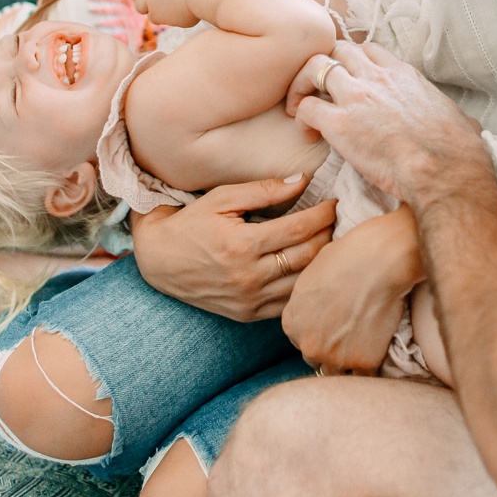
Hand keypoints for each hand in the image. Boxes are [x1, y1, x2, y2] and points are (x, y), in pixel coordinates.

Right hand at [132, 176, 336, 320]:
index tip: (335, 203)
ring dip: (323, 263)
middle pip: (307, 257)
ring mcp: (249, 300)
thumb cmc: (192, 222)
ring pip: (303, 284)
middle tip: (337, 221)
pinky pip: (289, 304)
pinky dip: (305, 286)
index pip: (299, 230)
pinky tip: (312, 269)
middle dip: (329, 236)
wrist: (159, 261)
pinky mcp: (248, 315)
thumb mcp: (222, 198)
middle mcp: (248, 277)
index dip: (323, 215)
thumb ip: (264, 190)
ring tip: (331, 243)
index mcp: (242, 245)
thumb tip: (302, 180)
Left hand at [281, 205, 422, 374]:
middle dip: (330, 349)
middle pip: (316, 357)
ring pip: (337, 371)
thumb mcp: (311, 276)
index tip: (333, 323)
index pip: (300, 340)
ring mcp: (334, 357)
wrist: (379, 261)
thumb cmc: (346, 258)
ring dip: (348, 361)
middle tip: (351, 332)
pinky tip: (378, 349)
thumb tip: (313, 310)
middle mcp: (307, 344)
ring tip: (365, 343)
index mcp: (291, 323)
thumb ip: (305, 303)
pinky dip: (371, 365)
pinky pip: (364, 376)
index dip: (317, 332)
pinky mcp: (363, 362)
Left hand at [286, 40, 490, 202]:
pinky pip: (307, 108)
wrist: (444, 169)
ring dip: (304, 85)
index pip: (370, 50)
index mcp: (404, 74)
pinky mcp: (340, 123)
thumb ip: (451, 115)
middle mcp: (377, 77)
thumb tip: (467, 127)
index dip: (355, 62)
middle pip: (338, 50)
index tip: (352, 80)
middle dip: (326, 67)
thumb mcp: (457, 118)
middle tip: (321, 91)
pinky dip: (301, 118)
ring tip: (303, 106)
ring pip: (314, 67)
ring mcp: (356, 97)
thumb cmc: (456, 150)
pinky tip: (309, 134)